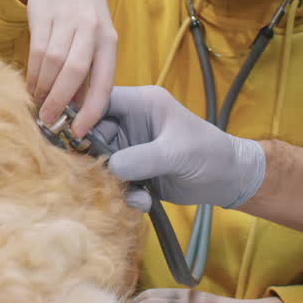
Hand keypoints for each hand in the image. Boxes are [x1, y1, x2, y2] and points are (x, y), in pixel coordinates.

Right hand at [15, 0, 116, 136]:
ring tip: (37, 105)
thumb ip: (91, 69)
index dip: (92, 109)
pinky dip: (33, 73)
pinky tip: (31, 85)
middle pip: (74, 73)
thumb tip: (79, 106)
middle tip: (49, 121)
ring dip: (43, 89)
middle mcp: (90, 29)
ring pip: (53, 64)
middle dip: (60, 101)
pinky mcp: (43, 15)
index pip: (104, 81)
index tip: (79, 131)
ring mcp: (66, 21)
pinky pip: (37, 51)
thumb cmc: (85, 10)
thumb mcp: (97, 36)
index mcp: (109, 39)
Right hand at [95, 86, 265, 209]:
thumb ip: (141, 157)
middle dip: (96, 157)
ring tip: (132, 194)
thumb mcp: (176, 152)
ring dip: (112, 181)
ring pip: (103, 160)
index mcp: (142, 103)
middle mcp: (132, 122)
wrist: (229, 180)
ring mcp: (132, 147)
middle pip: (95, 133)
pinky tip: (144, 201)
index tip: (74, 140)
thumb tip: (109, 167)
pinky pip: (116, 179)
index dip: (84, 116)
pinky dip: (125, 193)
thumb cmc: (209, 154)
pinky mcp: (135, 169)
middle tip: (100, 176)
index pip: (101, 100)